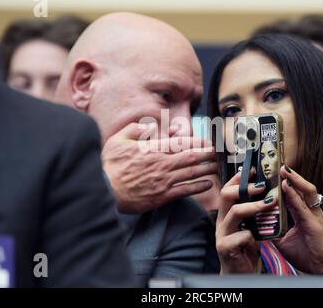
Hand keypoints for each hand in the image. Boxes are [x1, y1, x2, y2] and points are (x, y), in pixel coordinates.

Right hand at [102, 123, 217, 213]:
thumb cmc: (110, 165)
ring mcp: (163, 181)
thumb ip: (136, 129)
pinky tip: (207, 184)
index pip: (180, 143)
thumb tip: (152, 126)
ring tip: (217, 166)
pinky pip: (185, 190)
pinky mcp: (162, 196)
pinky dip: (198, 187)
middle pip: (191, 157)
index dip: (197, 142)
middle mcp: (162, 164)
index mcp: (152, 149)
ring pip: (191, 173)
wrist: (104, 190)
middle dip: (207, 154)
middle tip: (218, 152)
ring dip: (206, 169)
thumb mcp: (119, 140)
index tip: (207, 141)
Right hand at [216, 172, 276, 273]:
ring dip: (254, 206)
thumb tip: (267, 192)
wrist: (240, 274)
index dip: (239, 178)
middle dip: (244, 187)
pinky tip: (258, 240)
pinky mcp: (225, 248)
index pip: (228, 189)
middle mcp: (222, 221)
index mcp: (227, 214)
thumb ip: (253, 213)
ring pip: (234, 212)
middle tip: (262, 185)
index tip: (253, 169)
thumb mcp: (251, 227)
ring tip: (269, 203)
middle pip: (225, 195)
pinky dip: (252, 235)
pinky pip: (240, 236)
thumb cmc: (246, 250)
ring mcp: (222, 234)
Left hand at [273, 166, 322, 273]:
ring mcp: (313, 216)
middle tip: (278, 163)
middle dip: (290, 175)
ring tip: (284, 170)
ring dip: (294, 179)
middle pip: (301, 187)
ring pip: (306, 192)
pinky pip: (303, 207)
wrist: (319, 270)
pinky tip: (286, 187)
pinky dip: (295, 196)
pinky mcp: (314, 224)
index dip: (285, 181)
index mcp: (302, 212)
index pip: (293, 192)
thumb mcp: (283, 238)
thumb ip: (272, 226)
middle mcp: (309, 211)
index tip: (273, 171)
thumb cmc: (304, 253)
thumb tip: (257, 219)